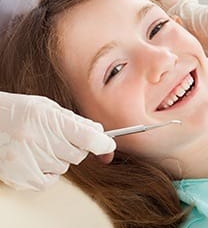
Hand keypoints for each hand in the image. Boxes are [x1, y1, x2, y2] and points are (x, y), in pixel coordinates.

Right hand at [0, 92, 115, 190]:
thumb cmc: (20, 111)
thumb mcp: (49, 108)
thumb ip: (75, 120)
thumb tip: (99, 132)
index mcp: (51, 120)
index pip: (89, 138)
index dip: (104, 143)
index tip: (109, 144)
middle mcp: (42, 142)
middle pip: (79, 154)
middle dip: (77, 146)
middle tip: (61, 136)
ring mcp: (33, 162)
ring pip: (66, 166)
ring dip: (61, 157)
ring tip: (43, 144)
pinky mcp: (24, 177)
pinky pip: (52, 179)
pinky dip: (50, 170)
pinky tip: (38, 157)